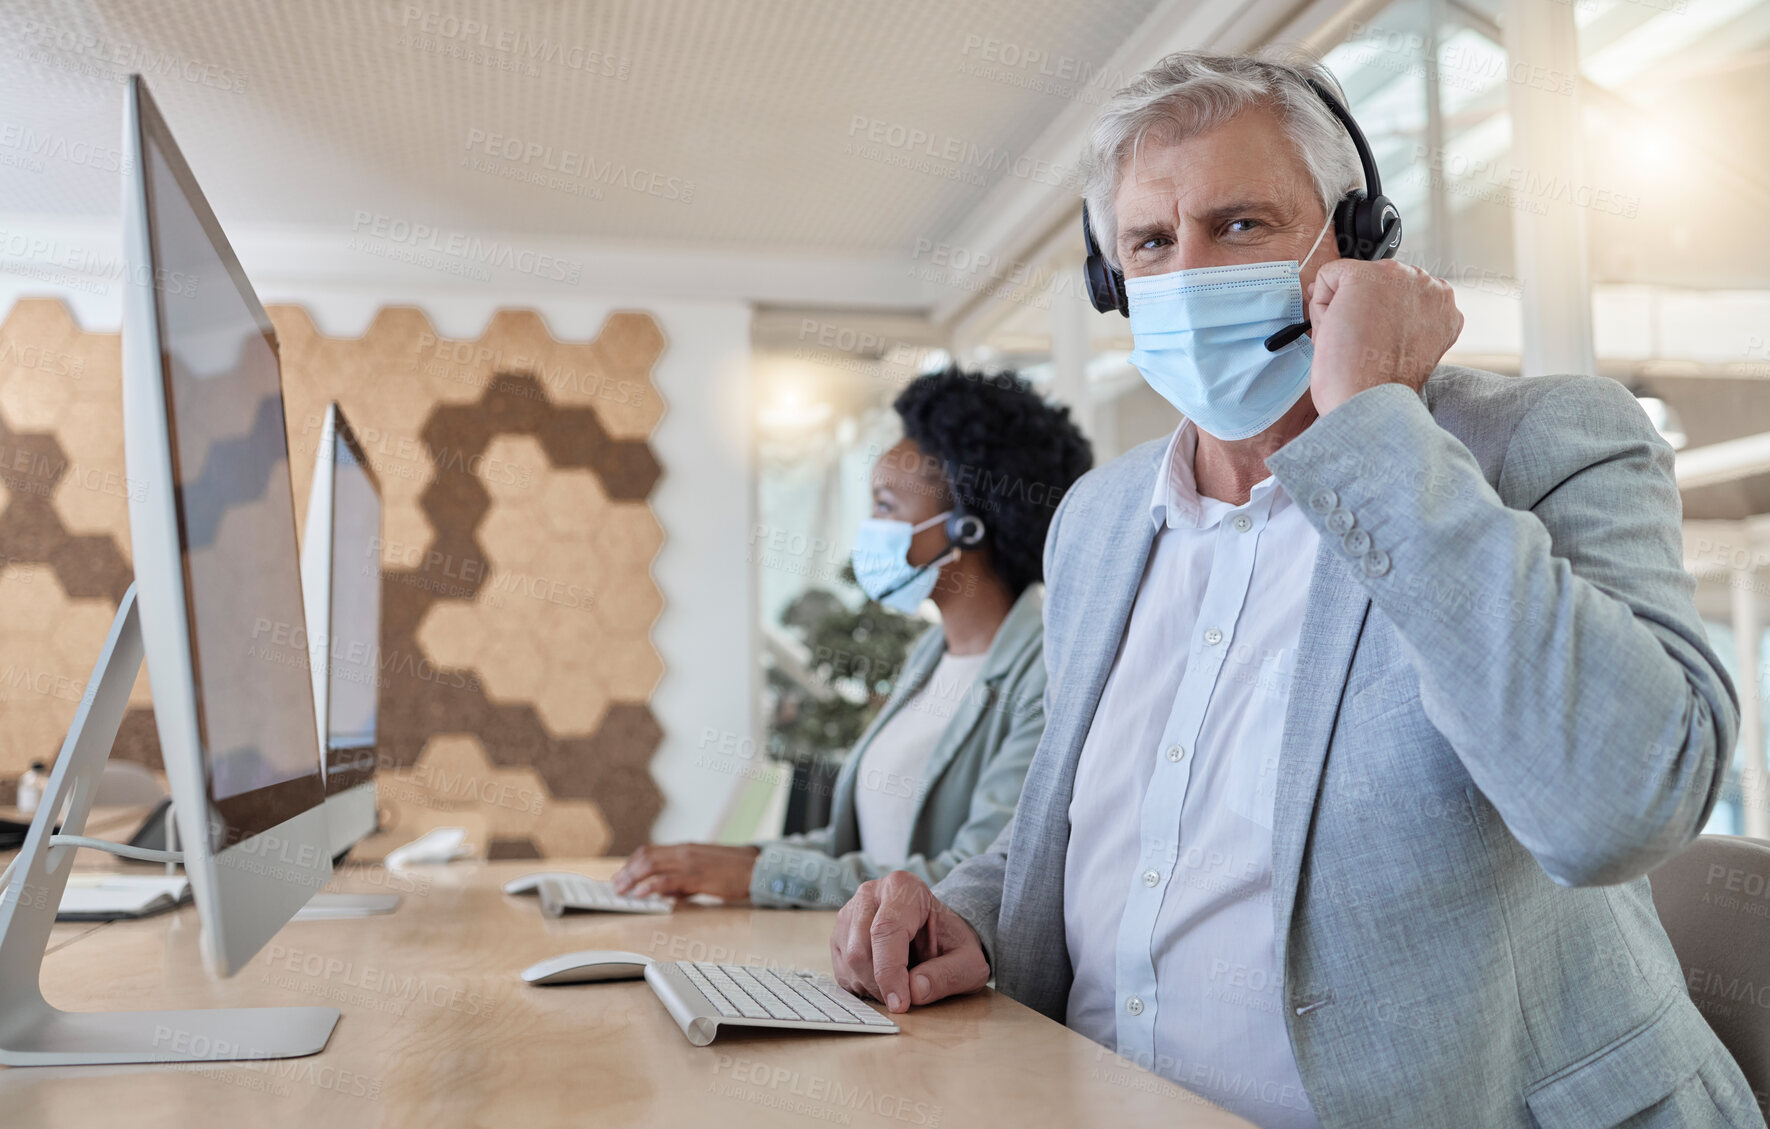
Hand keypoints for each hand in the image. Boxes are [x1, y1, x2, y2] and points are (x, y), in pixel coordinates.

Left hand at [610, 844, 759, 899]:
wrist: (757, 867)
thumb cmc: (733, 870)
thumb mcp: (704, 871)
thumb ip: (683, 881)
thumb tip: (665, 893)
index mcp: (685, 849)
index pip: (649, 851)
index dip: (631, 864)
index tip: (621, 876)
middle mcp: (684, 852)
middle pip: (645, 857)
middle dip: (626, 872)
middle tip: (615, 887)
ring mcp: (690, 862)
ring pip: (652, 865)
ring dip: (632, 879)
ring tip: (621, 891)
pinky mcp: (697, 876)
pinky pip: (668, 879)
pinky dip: (650, 886)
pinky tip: (641, 894)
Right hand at [830, 871, 989, 1013]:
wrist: (937, 932)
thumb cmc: (951, 942)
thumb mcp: (968, 962)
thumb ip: (947, 975)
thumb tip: (914, 991)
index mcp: (903, 888)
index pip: (886, 930)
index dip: (890, 972)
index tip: (901, 1004)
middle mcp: (870, 894)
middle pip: (860, 949)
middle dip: (881, 984)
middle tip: (905, 998)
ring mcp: (849, 913)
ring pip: (848, 961)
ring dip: (871, 987)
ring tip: (899, 984)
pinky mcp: (840, 935)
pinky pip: (841, 970)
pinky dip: (862, 986)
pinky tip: (884, 980)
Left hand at [1304, 258, 1463, 414]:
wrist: (1372, 400)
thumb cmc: (1382, 386)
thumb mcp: (1408, 346)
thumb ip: (1396, 318)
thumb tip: (1357, 298)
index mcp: (1441, 306)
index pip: (1396, 297)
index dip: (1376, 320)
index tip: (1373, 340)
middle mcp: (1428, 285)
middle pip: (1376, 286)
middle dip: (1360, 310)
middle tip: (1361, 344)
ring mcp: (1399, 276)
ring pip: (1352, 281)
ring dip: (1343, 308)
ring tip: (1353, 340)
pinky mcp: (1365, 276)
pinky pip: (1328, 277)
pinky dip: (1320, 306)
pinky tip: (1337, 331)